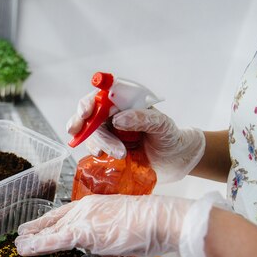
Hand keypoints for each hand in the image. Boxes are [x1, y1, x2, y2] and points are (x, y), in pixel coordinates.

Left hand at [15, 193, 226, 256]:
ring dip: (33, 239)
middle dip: (38, 228)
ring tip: (18, 245)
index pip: (68, 213)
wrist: (161, 220)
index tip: (42, 223)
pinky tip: (24, 249)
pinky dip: (37, 245)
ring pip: (51, 230)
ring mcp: (83, 219)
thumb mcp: (127, 224)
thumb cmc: (152, 224)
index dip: (52, 220)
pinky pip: (54, 241)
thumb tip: (107, 240)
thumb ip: (111, 231)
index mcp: (96, 204)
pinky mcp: (82, 233)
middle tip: (22, 233)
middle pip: (56, 220)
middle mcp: (86, 208)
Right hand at [66, 93, 205, 182]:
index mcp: (127, 102)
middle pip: (90, 114)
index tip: (85, 113)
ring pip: (91, 133)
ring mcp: (109, 131)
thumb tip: (118, 119)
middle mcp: (115, 114)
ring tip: (120, 154)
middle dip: (84, 125)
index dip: (89, 102)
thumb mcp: (162, 125)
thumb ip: (142, 118)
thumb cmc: (170, 137)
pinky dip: (95, 151)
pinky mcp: (107, 148)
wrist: (174, 160)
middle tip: (82, 134)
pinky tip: (104, 156)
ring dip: (99, 143)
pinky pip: (93, 147)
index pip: (102, 95)